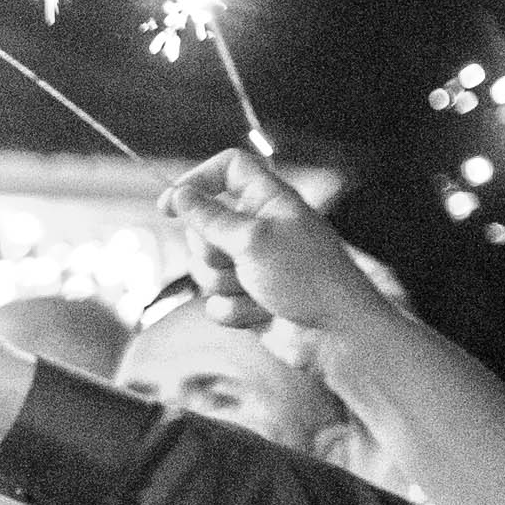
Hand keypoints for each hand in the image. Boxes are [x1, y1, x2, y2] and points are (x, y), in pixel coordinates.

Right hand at [157, 149, 394, 351]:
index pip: (229, 169)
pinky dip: (235, 311)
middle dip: (210, 251)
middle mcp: (259, 229)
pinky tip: (262, 314)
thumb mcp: (252, 240)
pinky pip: (216, 302)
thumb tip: (179, 195)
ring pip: (206, 269)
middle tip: (236, 261)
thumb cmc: (306, 279)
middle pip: (204, 226)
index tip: (169, 206)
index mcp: (269, 201)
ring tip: (257, 291)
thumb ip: (210, 217)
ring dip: (224, 285)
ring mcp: (252, 266)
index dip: (197, 180)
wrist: (335, 335)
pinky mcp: (248, 299)